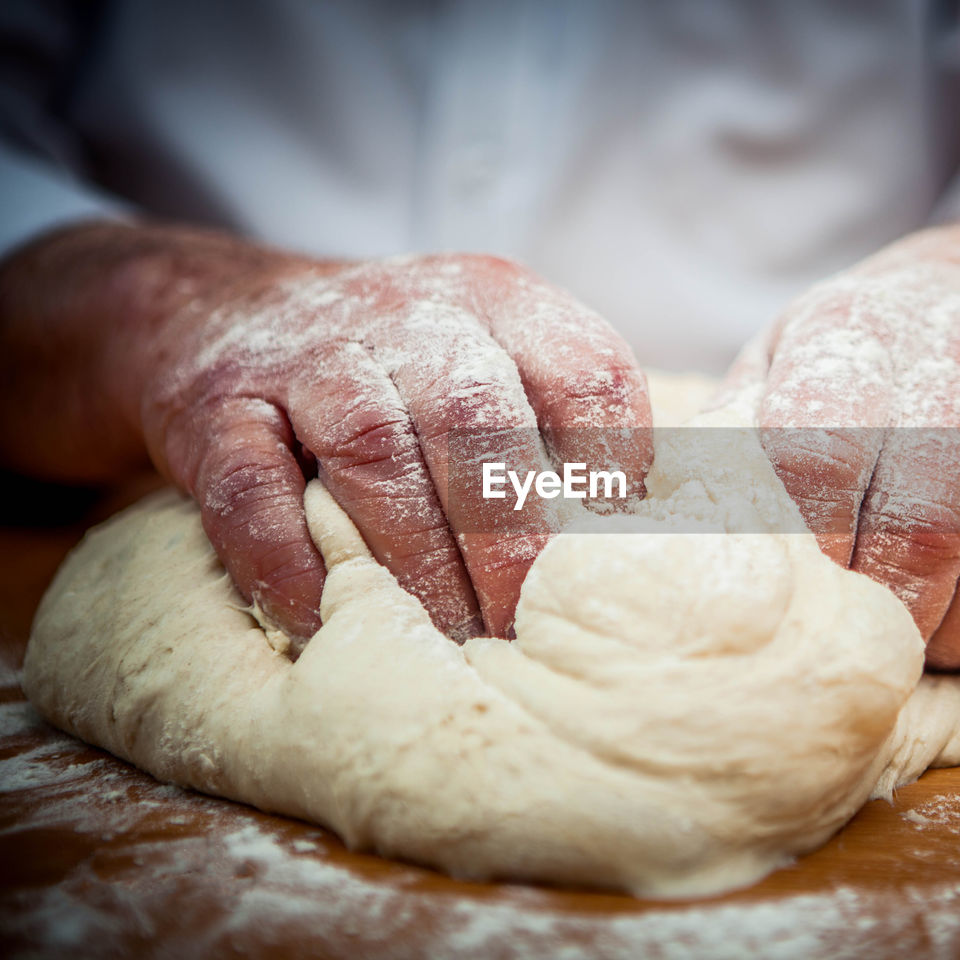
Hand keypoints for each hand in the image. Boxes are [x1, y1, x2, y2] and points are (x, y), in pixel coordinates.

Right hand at [0, 224, 651, 648]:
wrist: (220, 311)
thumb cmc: (394, 364)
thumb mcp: (488, 352)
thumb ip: (557, 422)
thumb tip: (640, 540)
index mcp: (500, 300)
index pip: (587, 371)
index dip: (613, 470)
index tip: (609, 561)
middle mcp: (410, 314)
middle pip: (478, 418)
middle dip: (512, 538)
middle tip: (527, 629)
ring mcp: (308, 355)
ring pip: (373, 451)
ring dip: (416, 558)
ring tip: (450, 639)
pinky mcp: (216, 406)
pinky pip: (253, 489)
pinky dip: (291, 562)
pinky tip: (328, 618)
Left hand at [727, 222, 959, 668]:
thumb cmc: (876, 339)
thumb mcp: (788, 348)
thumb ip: (735, 426)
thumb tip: (662, 517)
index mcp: (855, 331)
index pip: (821, 453)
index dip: (805, 545)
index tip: (795, 596)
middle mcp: (959, 360)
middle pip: (920, 523)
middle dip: (881, 609)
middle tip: (855, 644)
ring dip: (954, 633)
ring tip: (914, 649)